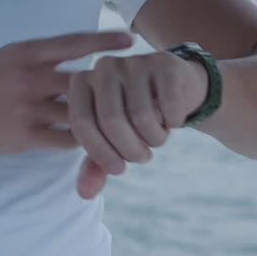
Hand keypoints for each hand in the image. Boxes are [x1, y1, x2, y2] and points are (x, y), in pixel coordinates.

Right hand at [0, 31, 133, 156]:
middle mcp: (28, 77)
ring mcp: (27, 108)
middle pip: (84, 81)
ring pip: (80, 113)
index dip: (105, 41)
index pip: (74, 43)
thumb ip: (44, 54)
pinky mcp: (25, 136)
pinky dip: (83, 138)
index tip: (131, 40)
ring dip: (100, 118)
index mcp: (26, 53)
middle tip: (134, 92)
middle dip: (110, 88)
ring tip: (120, 122)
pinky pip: (68, 139)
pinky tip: (90, 138)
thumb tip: (88, 52)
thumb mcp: (10, 56)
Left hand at [69, 50, 209, 199]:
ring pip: (142, 116)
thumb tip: (84, 194)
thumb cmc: (134, 118)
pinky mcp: (164, 63)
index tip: (118, 169)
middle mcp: (103, 67)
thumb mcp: (112, 141)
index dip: (101, 154)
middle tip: (142, 157)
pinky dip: (173, 124)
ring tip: (156, 138)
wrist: (175, 90)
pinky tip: (172, 120)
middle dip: (130, 151)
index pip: (81, 124)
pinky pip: (169, 107)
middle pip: (112, 121)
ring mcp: (133, 62)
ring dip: (154, 140)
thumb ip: (96, 165)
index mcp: (80, 83)